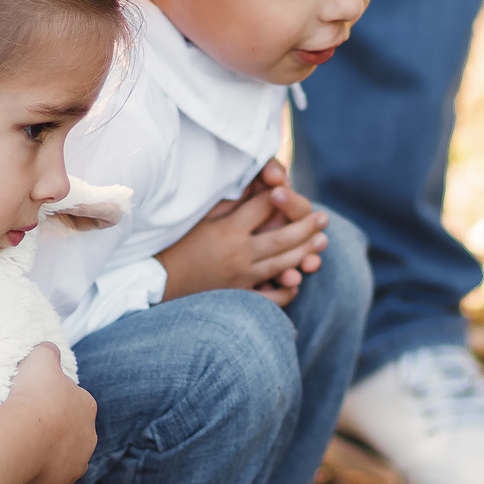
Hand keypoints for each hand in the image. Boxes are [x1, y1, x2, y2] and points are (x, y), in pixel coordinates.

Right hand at [11, 342, 95, 483]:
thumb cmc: (34, 394)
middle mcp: (88, 436)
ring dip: (50, 459)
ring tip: (27, 455)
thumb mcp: (40, 359)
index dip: (55, 404)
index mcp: (86, 405)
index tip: (36, 405)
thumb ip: (48, 351)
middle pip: (71, 435)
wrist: (26, 432)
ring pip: (65, 461)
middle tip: (29, 431)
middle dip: (55, 434)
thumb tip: (49, 350)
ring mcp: (78, 462)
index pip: (75, 404)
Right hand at [156, 169, 327, 303]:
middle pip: (283, 239)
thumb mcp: (201, 218)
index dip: (280, 197)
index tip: (291, 190)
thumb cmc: (178, 244)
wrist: (159, 281)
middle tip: (324, 217)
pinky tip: (295, 281)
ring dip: (305, 252)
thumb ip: (228, 203)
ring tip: (321, 241)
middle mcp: (238, 254)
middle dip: (307, 226)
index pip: (263, 209)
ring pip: (282, 264)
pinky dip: (285, 290)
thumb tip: (254, 185)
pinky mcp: (238, 296)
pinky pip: (269, 297)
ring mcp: (241, 278)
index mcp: (228, 231)